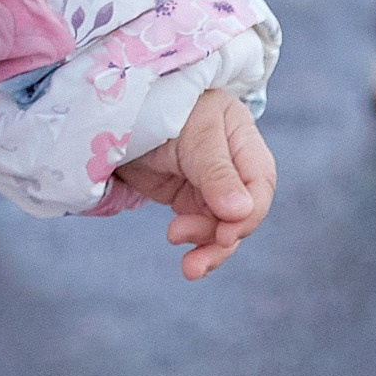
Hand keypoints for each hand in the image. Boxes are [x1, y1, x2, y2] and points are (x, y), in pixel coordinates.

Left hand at [108, 88, 275, 279]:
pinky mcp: (189, 200)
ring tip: (189, 268)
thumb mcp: (193, 138)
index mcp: (243, 140)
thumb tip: (242, 211)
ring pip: (224, 226)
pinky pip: (203, 229)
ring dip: (208, 249)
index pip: (260, 184)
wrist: (116, 111)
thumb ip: (216, 173)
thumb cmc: (160, 107)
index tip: (224, 234)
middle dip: (223, 238)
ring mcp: (211, 185)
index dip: (248, 215)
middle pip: (244, 212)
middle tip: (197, 261)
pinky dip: (196, 245)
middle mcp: (233, 165)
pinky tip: (187, 261)